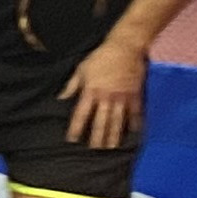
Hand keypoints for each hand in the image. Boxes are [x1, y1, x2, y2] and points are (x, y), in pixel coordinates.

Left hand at [65, 36, 149, 152]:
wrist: (125, 47)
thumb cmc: (101, 57)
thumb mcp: (82, 69)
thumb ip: (71, 86)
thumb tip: (61, 99)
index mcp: (91, 91)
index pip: (81, 114)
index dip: (76, 128)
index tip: (72, 139)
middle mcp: (106, 97)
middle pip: (101, 122)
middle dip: (97, 137)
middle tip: (95, 150)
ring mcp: (122, 97)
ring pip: (117, 120)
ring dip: (114, 135)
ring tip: (112, 147)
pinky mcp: (135, 94)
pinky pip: (135, 112)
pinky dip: (135, 123)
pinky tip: (135, 133)